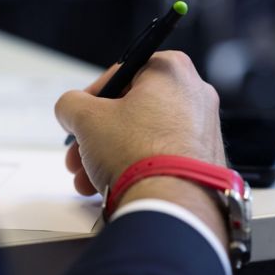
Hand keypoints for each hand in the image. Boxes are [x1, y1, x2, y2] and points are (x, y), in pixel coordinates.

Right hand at [55, 51, 225, 195]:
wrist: (171, 203)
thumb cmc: (136, 152)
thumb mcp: (86, 118)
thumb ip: (70, 104)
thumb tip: (70, 109)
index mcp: (171, 71)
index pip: (119, 76)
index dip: (90, 99)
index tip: (77, 118)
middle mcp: (195, 94)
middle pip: (130, 111)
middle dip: (96, 136)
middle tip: (77, 154)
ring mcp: (204, 128)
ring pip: (143, 137)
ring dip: (108, 156)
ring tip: (87, 179)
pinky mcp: (204, 159)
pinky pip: (161, 156)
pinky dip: (135, 167)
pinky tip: (111, 186)